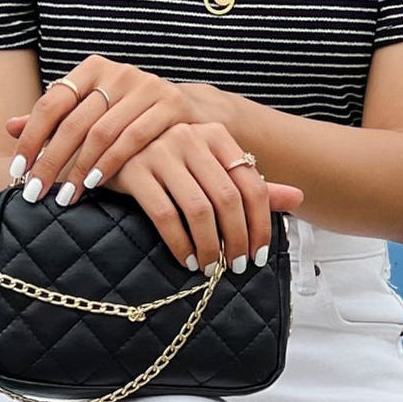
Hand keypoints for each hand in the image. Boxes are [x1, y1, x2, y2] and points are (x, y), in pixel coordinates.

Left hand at [5, 56, 202, 204]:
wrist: (192, 109)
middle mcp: (118, 72)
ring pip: (102, 133)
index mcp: (92, 69)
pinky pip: (133, 138)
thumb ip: (55, 119)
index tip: (16, 169)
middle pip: (74, 122)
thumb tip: (8, 127)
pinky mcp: (171, 104)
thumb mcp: (92, 111)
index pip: (52, 103)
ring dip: (79, 169)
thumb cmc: (131, 115)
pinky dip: (111, 163)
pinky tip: (94, 184)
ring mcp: (146, 86)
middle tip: (33, 192)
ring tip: (64, 197)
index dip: (31, 137)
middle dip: (50, 161)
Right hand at [100, 122, 303, 271]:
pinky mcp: (132, 170)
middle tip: (237, 267)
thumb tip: (299, 198)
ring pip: (198, 209)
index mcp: (214, 133)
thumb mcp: (209, 169)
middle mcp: (189, 136)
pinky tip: (186, 260)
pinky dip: (179, 243)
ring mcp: (159, 151)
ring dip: (210, 245)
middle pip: (228, 198)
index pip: (251, 182)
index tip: (258, 254)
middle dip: (237, 239)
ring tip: (212, 268)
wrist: (103, 152)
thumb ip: (250, 185)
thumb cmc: (165, 166)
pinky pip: (164, 215)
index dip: (260, 223)